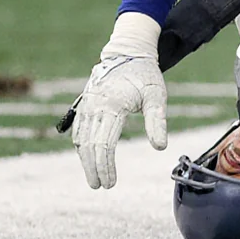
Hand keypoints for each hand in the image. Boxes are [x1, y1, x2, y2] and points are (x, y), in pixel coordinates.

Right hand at [71, 13, 167, 188]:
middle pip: (89, 144)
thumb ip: (158, 121)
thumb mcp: (157, 96)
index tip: (111, 183)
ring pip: (81, 138)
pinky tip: (87, 158)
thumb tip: (160, 147)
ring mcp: (86, 105)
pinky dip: (81, 146)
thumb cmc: (146, 75)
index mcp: (112, 105)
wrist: (128, 52)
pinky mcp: (84, 104)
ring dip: (85, 160)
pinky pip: (79, 129)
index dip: (106, 166)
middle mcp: (94, 106)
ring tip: (94, 178)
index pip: (104, 144)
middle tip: (100, 186)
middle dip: (93, 168)